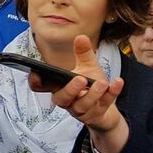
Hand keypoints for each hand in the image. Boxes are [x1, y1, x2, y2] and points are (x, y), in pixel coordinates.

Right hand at [32, 35, 128, 152]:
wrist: (105, 107)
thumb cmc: (90, 87)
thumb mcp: (87, 68)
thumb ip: (83, 53)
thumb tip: (81, 37)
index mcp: (59, 88)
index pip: (41, 87)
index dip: (36, 82)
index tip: (36, 74)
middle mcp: (67, 101)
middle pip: (61, 99)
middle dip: (70, 90)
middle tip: (80, 79)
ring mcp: (81, 110)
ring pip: (81, 106)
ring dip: (92, 94)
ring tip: (102, 83)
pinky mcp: (96, 115)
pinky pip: (103, 105)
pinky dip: (111, 94)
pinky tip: (117, 83)